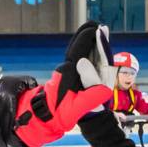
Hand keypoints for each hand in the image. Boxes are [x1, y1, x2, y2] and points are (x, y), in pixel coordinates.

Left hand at [14, 22, 116, 146]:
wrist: (41, 119)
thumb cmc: (58, 115)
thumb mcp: (76, 109)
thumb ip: (91, 97)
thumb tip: (105, 87)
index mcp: (69, 74)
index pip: (80, 51)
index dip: (89, 39)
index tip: (97, 28)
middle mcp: (66, 70)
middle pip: (79, 49)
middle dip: (89, 37)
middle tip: (98, 27)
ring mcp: (65, 73)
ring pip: (78, 54)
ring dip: (87, 45)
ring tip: (97, 35)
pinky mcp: (65, 78)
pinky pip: (77, 62)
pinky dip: (85, 54)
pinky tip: (91, 53)